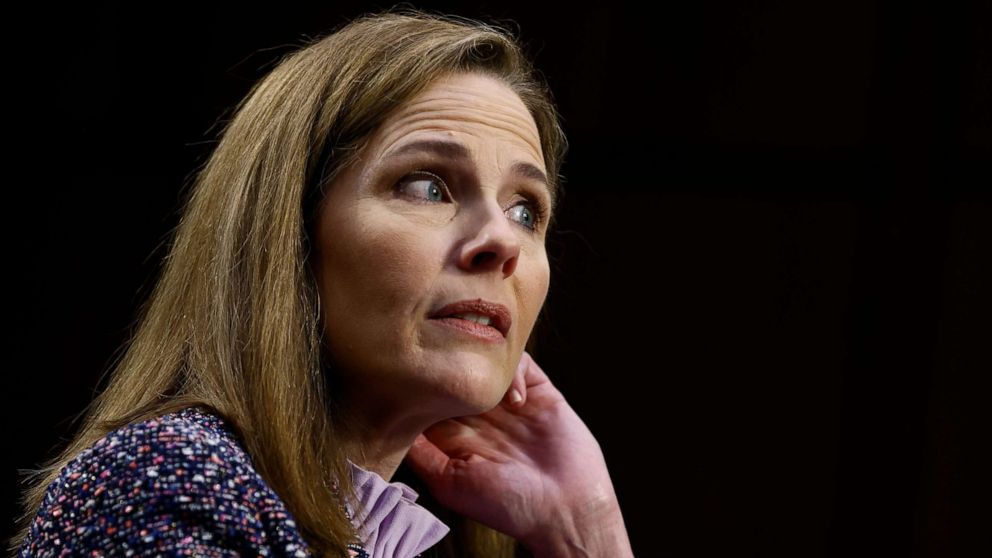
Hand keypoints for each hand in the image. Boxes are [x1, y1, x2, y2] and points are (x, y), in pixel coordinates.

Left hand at [404, 351, 632, 556]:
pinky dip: (514, 370)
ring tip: (483, 384)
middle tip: (445, 364)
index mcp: (455, 433)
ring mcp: (508, 399)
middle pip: (456, 373)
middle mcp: (480, 413)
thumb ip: (421, 453)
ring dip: (482, 364)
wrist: (564, 507)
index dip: (421, 384)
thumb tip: (390, 423)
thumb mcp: (449, 483)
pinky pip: (521, 362)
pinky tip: (515, 400)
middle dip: (449, 365)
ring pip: (486, 361)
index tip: (413, 376)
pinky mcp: (538, 390)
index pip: (429, 397)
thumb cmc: (506, 505)